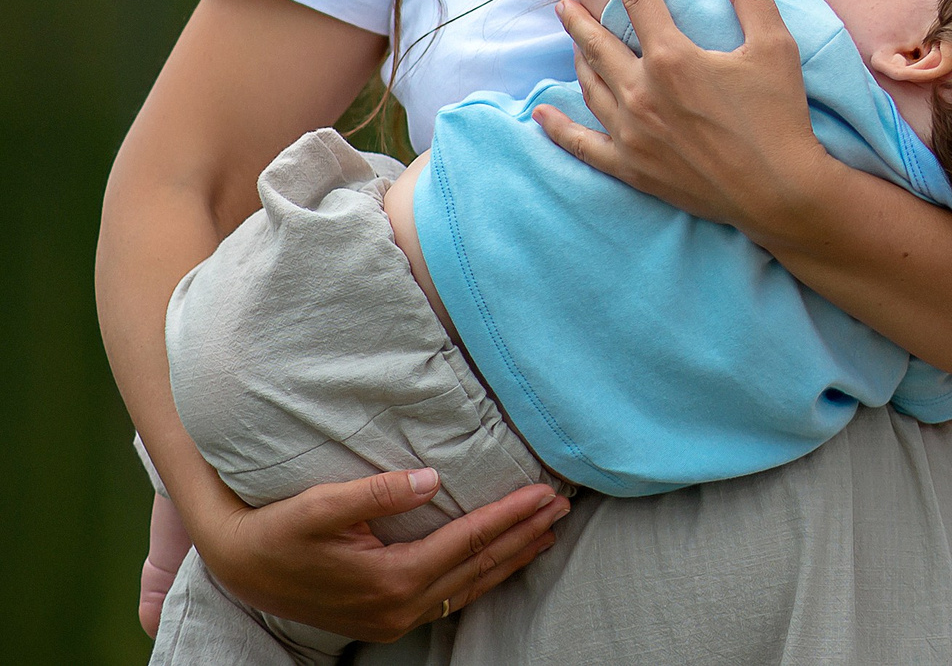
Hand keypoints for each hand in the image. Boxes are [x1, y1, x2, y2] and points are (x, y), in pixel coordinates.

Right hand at [189, 470, 567, 643]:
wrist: (241, 568)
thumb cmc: (279, 530)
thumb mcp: (321, 506)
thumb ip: (376, 492)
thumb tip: (432, 478)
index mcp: (391, 579)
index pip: (468, 542)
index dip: (510, 516)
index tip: (546, 492)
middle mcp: (400, 607)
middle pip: (479, 567)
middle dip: (525, 535)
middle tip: (564, 506)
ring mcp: (394, 619)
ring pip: (471, 588)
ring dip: (512, 557)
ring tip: (547, 530)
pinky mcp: (387, 619)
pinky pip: (451, 599)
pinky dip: (484, 576)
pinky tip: (504, 560)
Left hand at [536, 0, 824, 232]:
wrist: (779, 190)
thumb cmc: (780, 116)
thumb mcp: (777, 47)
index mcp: (672, 57)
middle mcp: (641, 91)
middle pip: (599, 44)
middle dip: (580, 19)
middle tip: (565, 2)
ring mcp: (631, 132)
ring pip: (590, 86)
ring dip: (576, 59)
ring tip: (571, 43)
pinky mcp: (631, 167)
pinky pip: (582, 144)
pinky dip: (558, 128)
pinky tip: (542, 114)